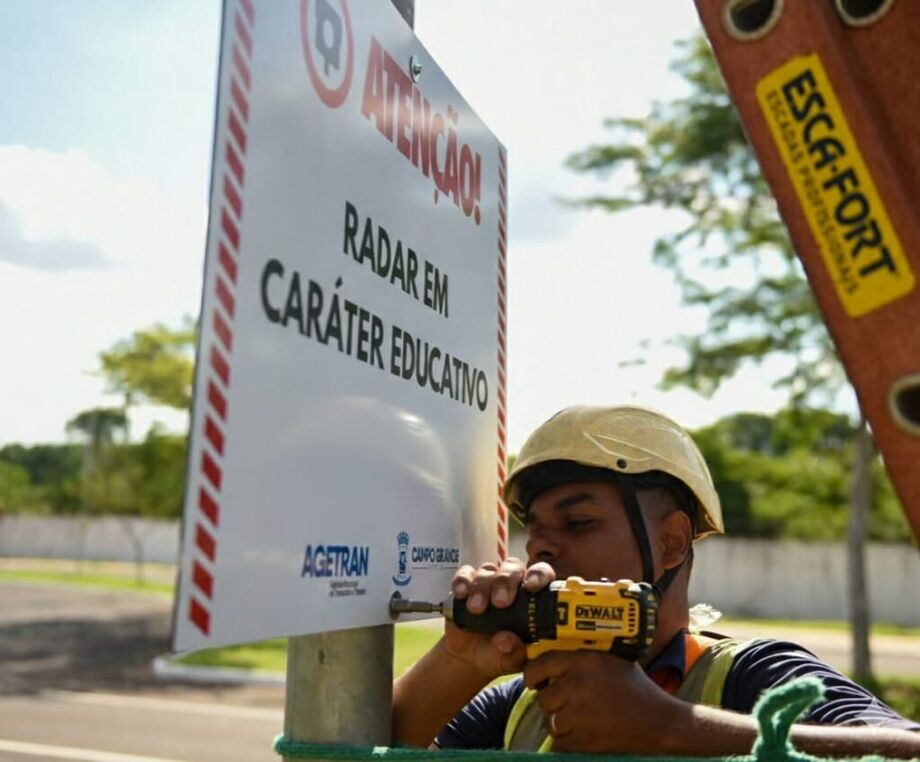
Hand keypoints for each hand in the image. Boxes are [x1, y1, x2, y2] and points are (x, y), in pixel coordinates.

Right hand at [441, 557, 554, 680]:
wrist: (469, 657)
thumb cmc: (500, 654)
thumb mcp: (512, 660)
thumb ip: (514, 652)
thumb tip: (505, 640)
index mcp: (532, 597)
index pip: (542, 574)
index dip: (539, 575)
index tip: (532, 586)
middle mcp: (512, 584)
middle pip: (513, 567)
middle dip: (506, 581)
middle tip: (500, 602)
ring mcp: (488, 582)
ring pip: (488, 570)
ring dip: (482, 587)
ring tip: (476, 609)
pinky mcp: (467, 584)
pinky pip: (465, 574)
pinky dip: (463, 581)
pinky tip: (461, 594)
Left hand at [523, 650, 681, 753]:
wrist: (661, 723)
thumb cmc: (639, 689)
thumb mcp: (614, 661)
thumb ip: (586, 659)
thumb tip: (558, 659)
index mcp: (586, 662)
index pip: (544, 663)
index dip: (532, 673)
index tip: (532, 680)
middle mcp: (578, 685)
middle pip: (544, 697)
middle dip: (552, 702)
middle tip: (565, 704)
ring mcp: (580, 714)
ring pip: (550, 721)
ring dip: (559, 722)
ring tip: (578, 720)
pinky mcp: (584, 740)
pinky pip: (559, 742)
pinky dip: (566, 742)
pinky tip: (582, 734)